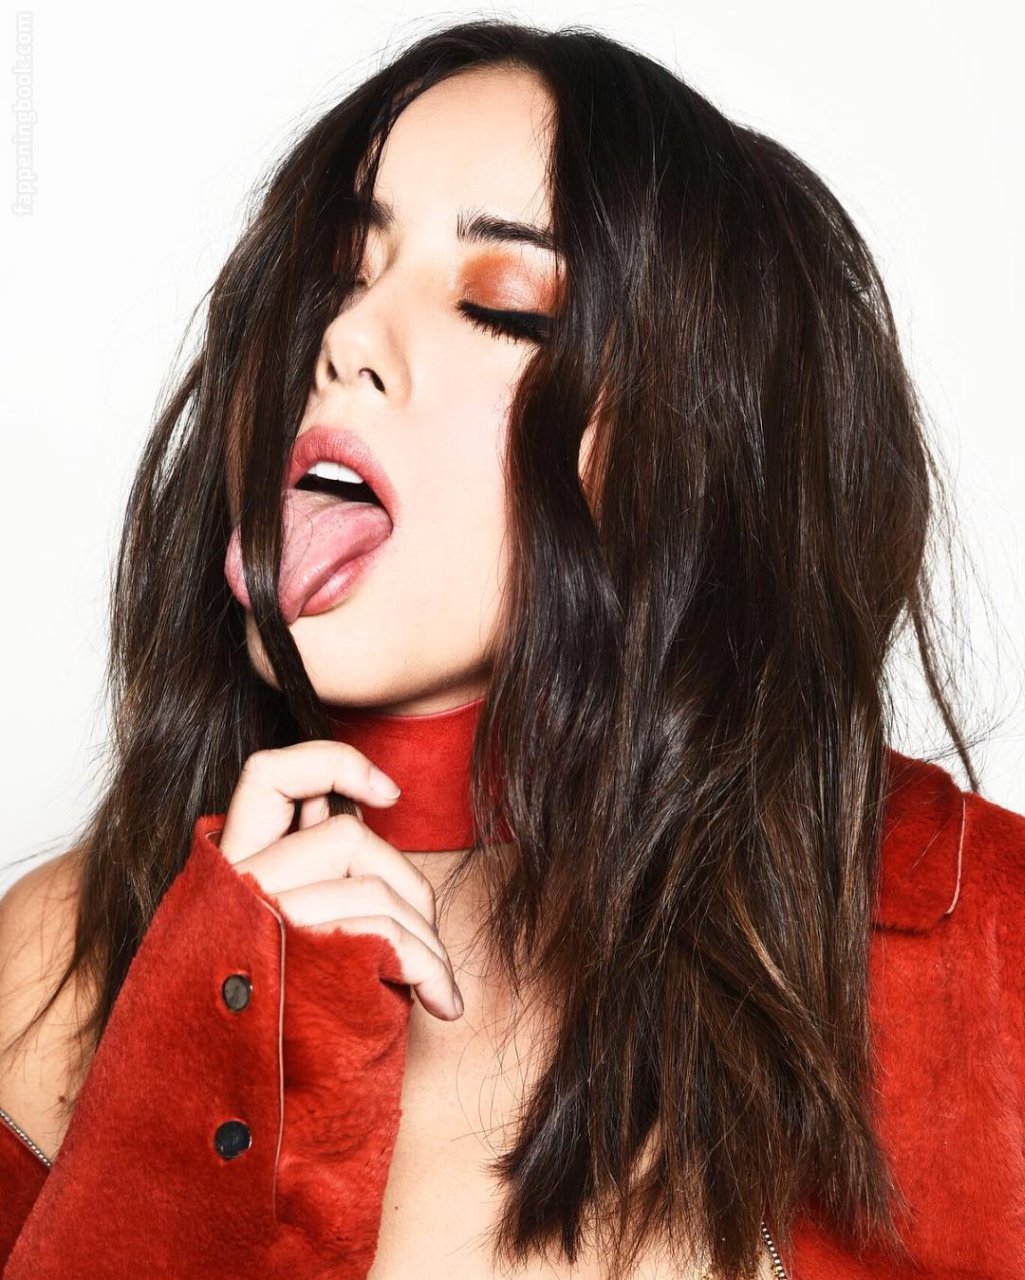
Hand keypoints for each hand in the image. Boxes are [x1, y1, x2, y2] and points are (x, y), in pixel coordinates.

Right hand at [217, 741, 463, 1020]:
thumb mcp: (276, 938)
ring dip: (428, 941)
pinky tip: (441, 999)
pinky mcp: (298, 959)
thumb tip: (333, 809)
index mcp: (231, 869)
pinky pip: (386, 932)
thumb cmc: (270, 1030)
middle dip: (411, 887)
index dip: (334, 763)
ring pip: (376, 886)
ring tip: (435, 985)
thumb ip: (300, 869)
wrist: (239, 1116)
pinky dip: (431, 965)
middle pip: (352, 837)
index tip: (389, 795)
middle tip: (425, 943)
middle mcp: (238, 885)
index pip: (268, 773)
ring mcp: (263, 920)